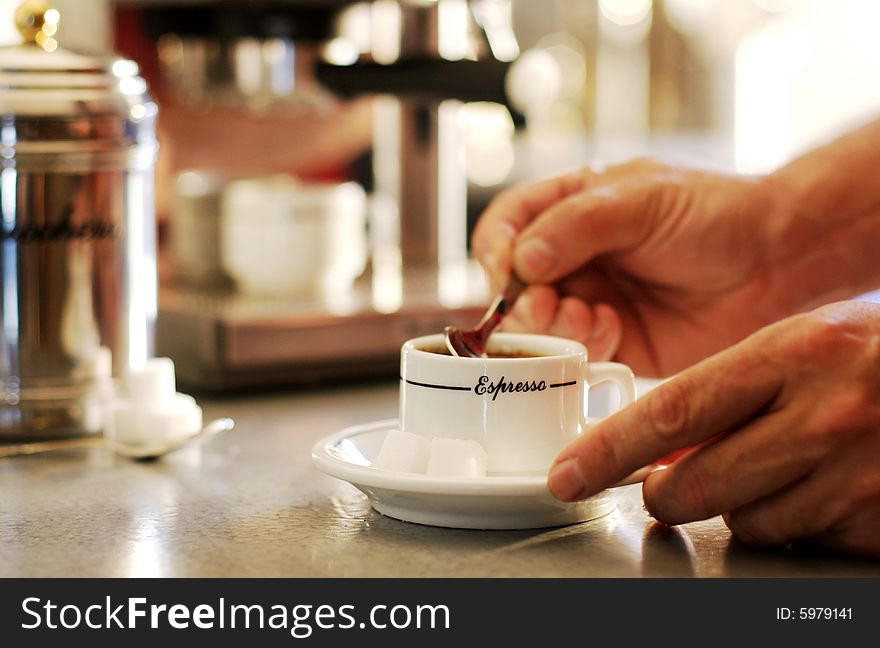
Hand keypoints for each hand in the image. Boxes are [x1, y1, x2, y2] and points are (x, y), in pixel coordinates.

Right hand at [472, 159, 803, 375]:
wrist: (778, 260)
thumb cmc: (715, 212)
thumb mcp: (641, 200)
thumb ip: (575, 224)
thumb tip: (520, 261)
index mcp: (571, 207)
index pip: (505, 227)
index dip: (495, 251)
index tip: (505, 272)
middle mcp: (574, 256)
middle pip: (513, 283)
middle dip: (521, 299)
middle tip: (544, 305)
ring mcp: (591, 298)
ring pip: (539, 324)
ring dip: (549, 326)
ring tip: (581, 317)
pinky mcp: (614, 339)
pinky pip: (575, 351)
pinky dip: (581, 345)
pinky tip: (608, 328)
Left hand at [547, 301, 879, 555]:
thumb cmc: (875, 356)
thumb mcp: (803, 345)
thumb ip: (730, 392)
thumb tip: (658, 449)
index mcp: (793, 352)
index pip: (672, 412)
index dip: (608, 451)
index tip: (569, 475)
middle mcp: (823, 414)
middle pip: (696, 486)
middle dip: (666, 496)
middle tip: (671, 486)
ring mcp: (856, 473)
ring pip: (743, 523)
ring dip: (739, 507)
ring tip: (778, 466)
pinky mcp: (878, 521)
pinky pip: (799, 540)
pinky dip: (792, 523)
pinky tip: (818, 486)